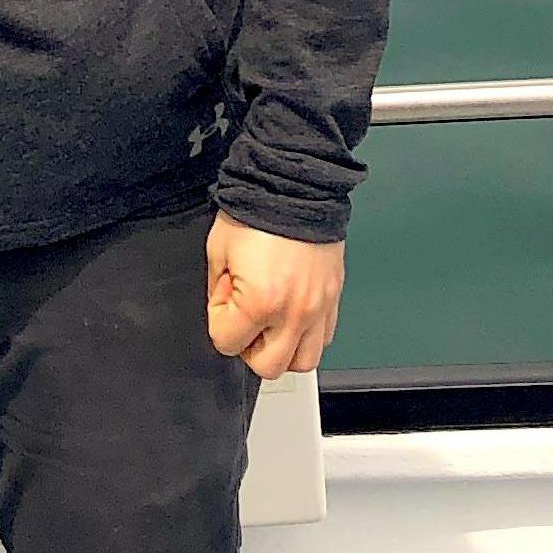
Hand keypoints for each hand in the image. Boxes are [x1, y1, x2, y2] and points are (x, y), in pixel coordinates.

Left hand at [205, 212, 342, 380]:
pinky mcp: (334, 298)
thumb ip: (218, 288)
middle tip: (244, 319)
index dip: (219, 318)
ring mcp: (318, 308)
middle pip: (267, 366)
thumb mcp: (218, 251)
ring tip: (270, 323)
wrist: (295, 186)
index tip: (224, 294)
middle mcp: (294, 312)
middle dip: (248, 346)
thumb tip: (225, 307)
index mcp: (260, 302)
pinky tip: (292, 313)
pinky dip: (306, 335)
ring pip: (302, 361)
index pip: (227, 343)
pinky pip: (324, 338)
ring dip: (282, 349)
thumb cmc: (257, 211)